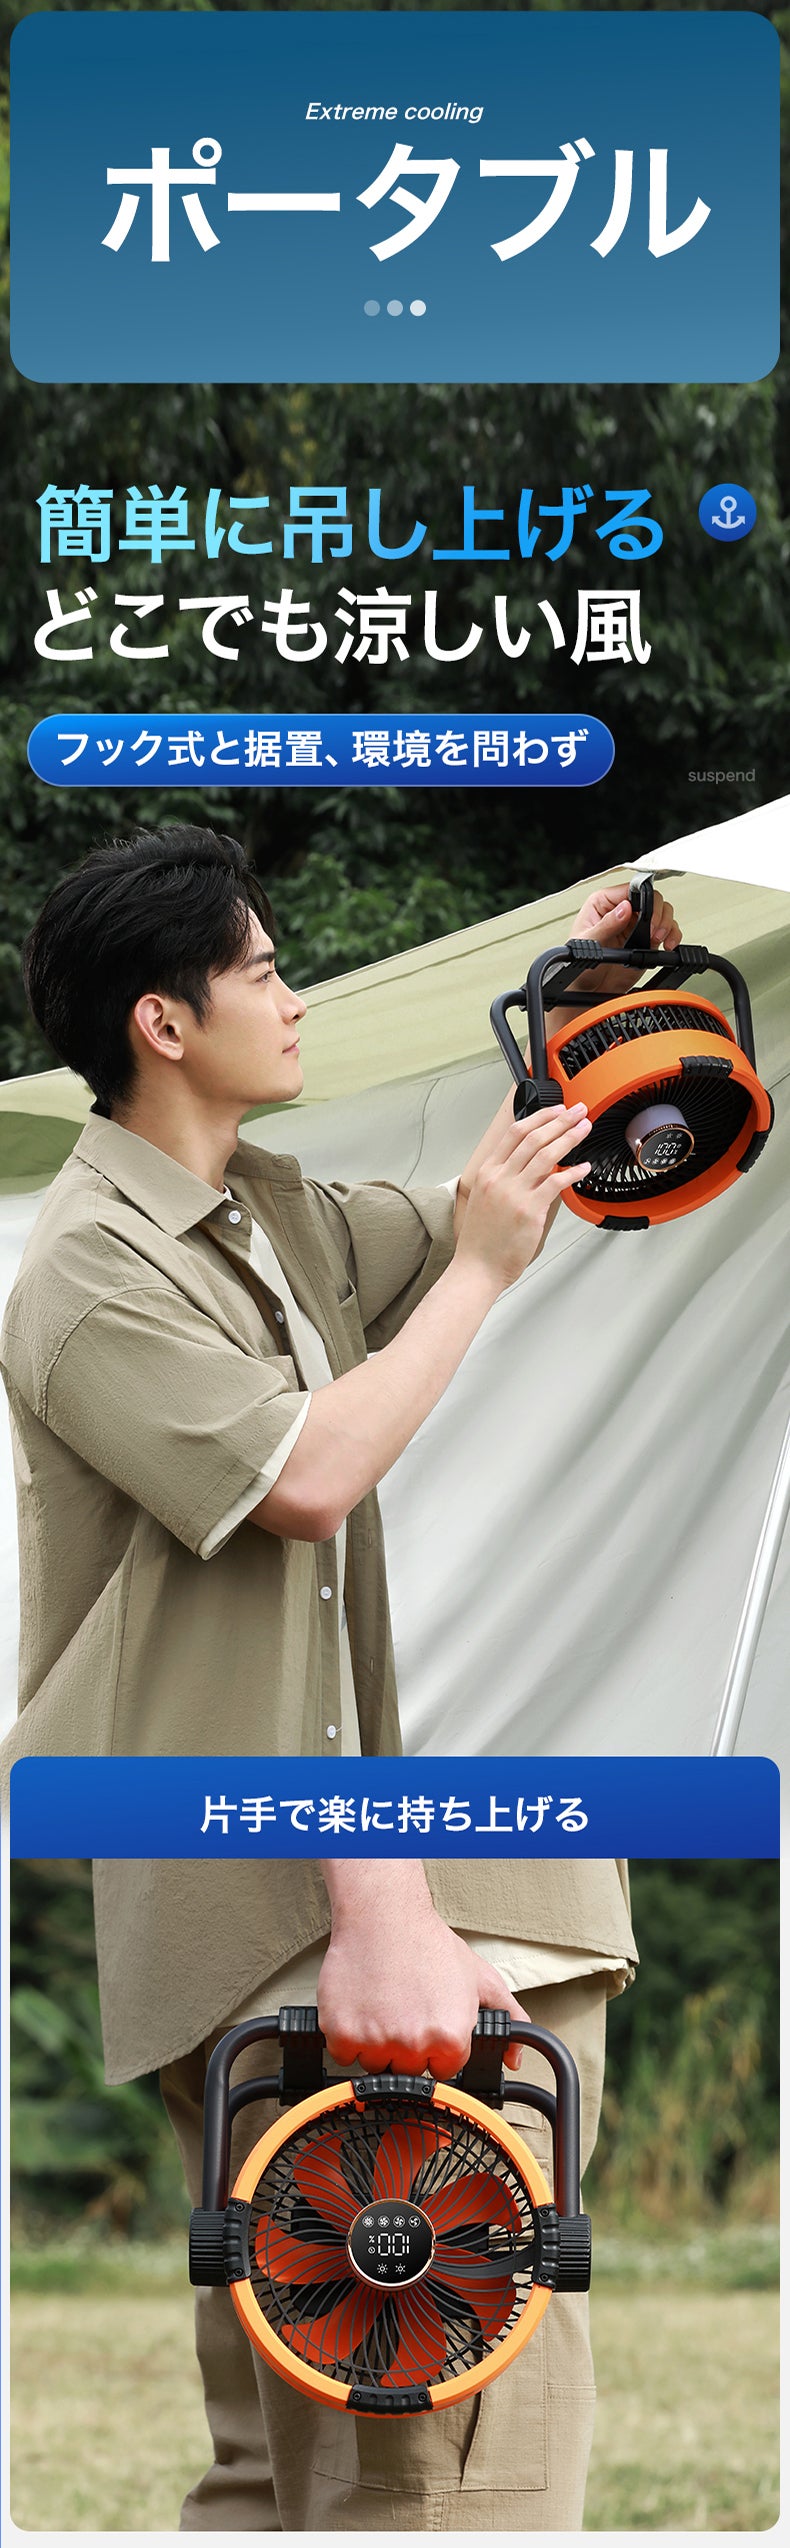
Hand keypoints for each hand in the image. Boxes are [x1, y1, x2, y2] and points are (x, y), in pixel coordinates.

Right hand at [317, 1862, 526, 2079]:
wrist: (383, 1916)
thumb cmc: (428, 1943)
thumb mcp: (481, 1978)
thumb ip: (509, 2016)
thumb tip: (514, 2057)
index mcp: (449, 2037)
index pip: (444, 2070)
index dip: (437, 2048)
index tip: (429, 2024)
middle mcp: (413, 2044)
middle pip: (409, 2070)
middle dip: (408, 2046)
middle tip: (405, 2011)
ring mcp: (375, 2041)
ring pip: (376, 2065)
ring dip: (377, 2044)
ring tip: (385, 2006)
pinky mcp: (342, 2034)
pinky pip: (345, 2055)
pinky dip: (349, 2037)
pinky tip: (363, 2008)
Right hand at [456, 1103, 590, 1290]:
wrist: (477, 1267)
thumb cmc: (482, 1240)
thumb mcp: (484, 1198)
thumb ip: (505, 1178)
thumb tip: (533, 1165)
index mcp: (487, 1172)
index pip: (515, 1132)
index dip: (539, 1117)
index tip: (556, 1110)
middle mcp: (499, 1178)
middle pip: (534, 1138)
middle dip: (560, 1120)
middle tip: (577, 1111)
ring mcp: (514, 1193)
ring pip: (546, 1154)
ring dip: (569, 1137)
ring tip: (584, 1129)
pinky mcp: (530, 1210)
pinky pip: (556, 1183)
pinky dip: (573, 1173)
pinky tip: (584, 1169)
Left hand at [566, 883, 681, 1002]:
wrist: (588, 990)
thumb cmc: (580, 966)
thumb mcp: (588, 942)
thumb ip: (606, 925)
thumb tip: (624, 908)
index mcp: (603, 903)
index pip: (630, 890)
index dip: (642, 899)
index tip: (644, 916)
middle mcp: (622, 911)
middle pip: (651, 898)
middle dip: (657, 913)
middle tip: (653, 930)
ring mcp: (637, 925)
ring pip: (663, 912)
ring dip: (667, 924)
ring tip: (659, 938)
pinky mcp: (648, 940)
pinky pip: (668, 930)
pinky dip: (673, 936)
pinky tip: (668, 944)